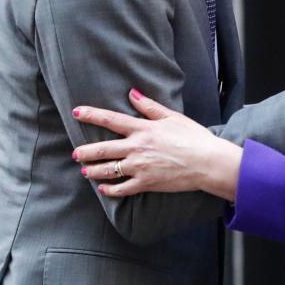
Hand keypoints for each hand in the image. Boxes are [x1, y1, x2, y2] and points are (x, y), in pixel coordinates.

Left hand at [71, 91, 242, 199]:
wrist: (208, 162)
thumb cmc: (194, 137)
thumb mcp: (173, 117)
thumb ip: (149, 107)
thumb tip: (131, 94)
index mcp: (143, 129)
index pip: (111, 120)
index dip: (91, 115)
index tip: (77, 113)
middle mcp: (137, 148)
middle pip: (102, 149)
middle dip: (85, 151)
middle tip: (76, 153)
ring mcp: (140, 167)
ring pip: (108, 170)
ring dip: (93, 171)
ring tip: (85, 171)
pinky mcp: (146, 183)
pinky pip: (122, 188)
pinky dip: (110, 190)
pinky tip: (103, 189)